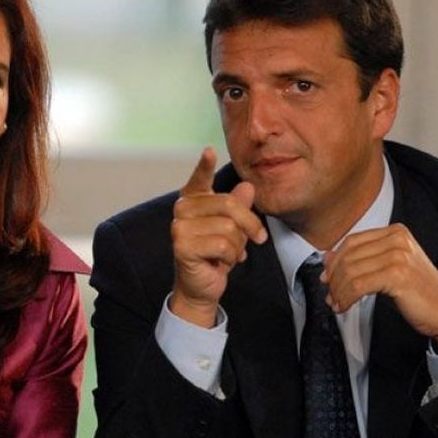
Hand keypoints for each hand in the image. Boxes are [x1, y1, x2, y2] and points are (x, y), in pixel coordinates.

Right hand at [170, 147, 267, 326]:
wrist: (202, 286)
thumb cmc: (216, 254)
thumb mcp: (234, 229)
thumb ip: (239, 208)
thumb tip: (248, 187)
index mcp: (193, 200)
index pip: (199, 178)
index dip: (204, 165)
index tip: (209, 151)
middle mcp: (182, 209)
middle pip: (229, 205)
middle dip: (250, 224)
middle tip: (258, 238)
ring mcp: (179, 227)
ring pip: (229, 227)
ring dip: (238, 245)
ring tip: (232, 254)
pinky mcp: (182, 246)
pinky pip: (222, 245)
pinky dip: (231, 256)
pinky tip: (223, 262)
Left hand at [321, 223, 437, 350]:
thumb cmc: (419, 293)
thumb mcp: (388, 270)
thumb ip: (362, 260)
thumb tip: (327, 258)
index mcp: (396, 233)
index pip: (352, 241)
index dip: (335, 260)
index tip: (326, 276)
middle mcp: (397, 239)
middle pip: (349, 255)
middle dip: (334, 278)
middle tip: (330, 295)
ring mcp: (398, 256)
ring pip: (351, 271)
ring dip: (338, 291)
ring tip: (337, 303)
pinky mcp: (397, 275)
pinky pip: (358, 285)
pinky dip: (346, 298)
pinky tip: (344, 306)